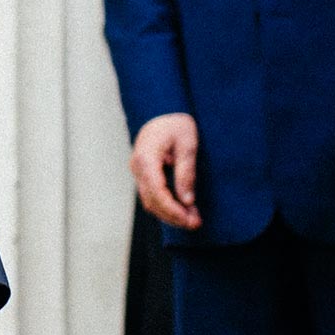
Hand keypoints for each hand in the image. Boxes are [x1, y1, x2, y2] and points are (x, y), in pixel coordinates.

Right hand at [130, 112, 201, 230]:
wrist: (163, 110)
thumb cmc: (177, 124)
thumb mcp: (187, 145)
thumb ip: (186, 172)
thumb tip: (187, 200)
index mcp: (146, 158)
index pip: (157, 192)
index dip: (173, 210)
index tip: (191, 220)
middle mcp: (137, 167)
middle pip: (152, 201)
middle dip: (173, 216)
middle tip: (196, 224)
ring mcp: (138, 171)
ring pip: (150, 201)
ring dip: (170, 214)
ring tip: (192, 220)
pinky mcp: (144, 174)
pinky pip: (152, 195)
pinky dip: (166, 206)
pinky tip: (184, 210)